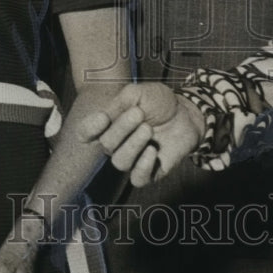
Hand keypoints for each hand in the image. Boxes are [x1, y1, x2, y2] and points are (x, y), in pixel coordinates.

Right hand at [78, 82, 204, 185]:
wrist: (186, 113)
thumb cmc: (159, 102)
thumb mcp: (137, 93)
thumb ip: (118, 103)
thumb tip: (104, 118)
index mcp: (109, 125)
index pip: (86, 134)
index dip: (89, 129)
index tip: (103, 117)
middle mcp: (117, 144)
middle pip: (107, 145)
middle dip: (122, 128)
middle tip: (140, 114)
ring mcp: (133, 159)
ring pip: (120, 162)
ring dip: (133, 144)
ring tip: (148, 130)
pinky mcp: (150, 172)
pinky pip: (138, 179)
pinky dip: (143, 166)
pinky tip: (152, 150)